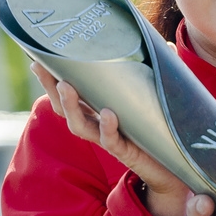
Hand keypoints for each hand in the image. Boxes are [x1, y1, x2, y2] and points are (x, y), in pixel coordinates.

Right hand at [35, 63, 214, 215]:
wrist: (176, 169)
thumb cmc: (162, 131)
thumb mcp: (158, 97)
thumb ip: (159, 72)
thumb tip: (166, 45)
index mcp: (99, 109)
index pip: (71, 92)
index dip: (53, 77)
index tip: (38, 58)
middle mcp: (98, 124)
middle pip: (65, 108)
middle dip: (50, 87)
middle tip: (42, 66)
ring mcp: (108, 139)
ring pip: (80, 126)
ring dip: (71, 106)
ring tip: (67, 86)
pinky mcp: (125, 152)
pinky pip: (111, 140)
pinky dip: (107, 127)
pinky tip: (108, 114)